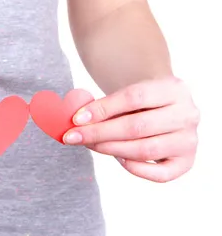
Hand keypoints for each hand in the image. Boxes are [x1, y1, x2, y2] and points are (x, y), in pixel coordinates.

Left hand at [63, 77, 199, 182]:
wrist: (164, 106)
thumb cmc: (140, 99)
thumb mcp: (128, 91)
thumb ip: (105, 103)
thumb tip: (76, 120)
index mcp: (172, 88)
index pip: (133, 97)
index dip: (102, 109)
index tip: (76, 118)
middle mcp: (187, 114)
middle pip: (137, 127)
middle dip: (99, 133)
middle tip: (73, 136)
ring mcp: (189, 140)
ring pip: (145, 150)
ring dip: (110, 149)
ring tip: (89, 144)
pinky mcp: (186, 162)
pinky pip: (160, 174)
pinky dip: (135, 168)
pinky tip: (117, 158)